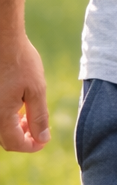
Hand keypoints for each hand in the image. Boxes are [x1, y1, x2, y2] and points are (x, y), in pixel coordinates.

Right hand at [1, 34, 50, 152]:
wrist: (2, 38)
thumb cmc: (20, 61)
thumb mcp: (36, 89)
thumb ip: (39, 117)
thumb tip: (42, 139)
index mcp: (0, 115)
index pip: (14, 144)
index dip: (32, 146)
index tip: (44, 139)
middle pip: (5, 138)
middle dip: (24, 136)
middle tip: (38, 125)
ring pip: (1, 126)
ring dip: (16, 125)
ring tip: (30, 112)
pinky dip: (8, 114)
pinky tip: (19, 102)